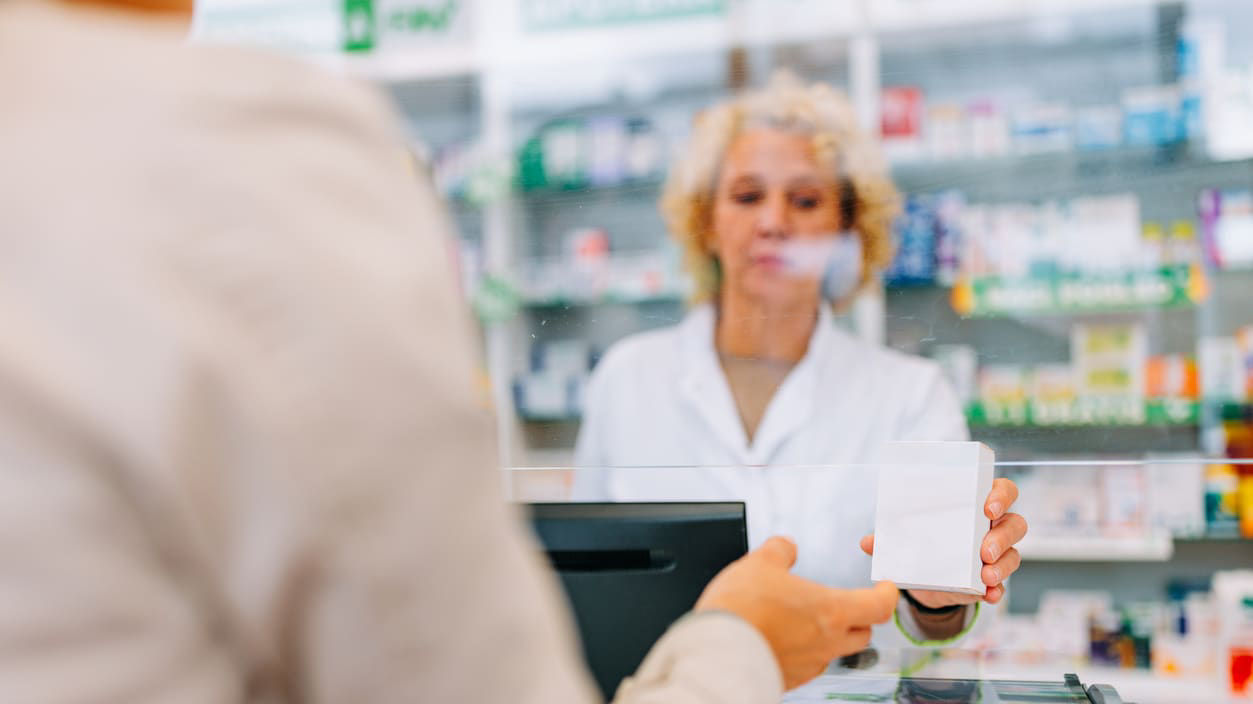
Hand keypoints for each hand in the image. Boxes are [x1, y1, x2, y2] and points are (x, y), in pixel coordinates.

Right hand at [696, 536, 898, 689]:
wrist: (717, 652)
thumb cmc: (741, 609)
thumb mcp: (759, 563)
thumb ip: (780, 551)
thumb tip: (786, 546)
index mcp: (831, 611)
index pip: (879, 606)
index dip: (888, 595)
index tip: (886, 588)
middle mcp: (828, 642)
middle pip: (863, 633)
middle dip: (860, 618)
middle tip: (847, 604)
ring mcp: (810, 665)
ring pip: (835, 652)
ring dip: (830, 637)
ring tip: (806, 621)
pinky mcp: (791, 680)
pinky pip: (809, 665)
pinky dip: (804, 651)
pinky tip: (783, 639)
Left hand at [859, 477, 1027, 608]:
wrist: (925, 579)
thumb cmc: (923, 541)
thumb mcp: (908, 536)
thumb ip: (890, 538)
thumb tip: (867, 541)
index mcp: (976, 505)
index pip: (1002, 490)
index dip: (1000, 495)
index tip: (987, 507)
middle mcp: (993, 527)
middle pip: (1015, 523)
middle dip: (1002, 536)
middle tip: (983, 550)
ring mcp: (997, 555)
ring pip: (1014, 554)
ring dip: (1002, 565)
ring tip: (986, 575)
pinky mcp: (992, 581)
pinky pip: (1002, 585)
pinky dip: (997, 590)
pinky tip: (988, 594)